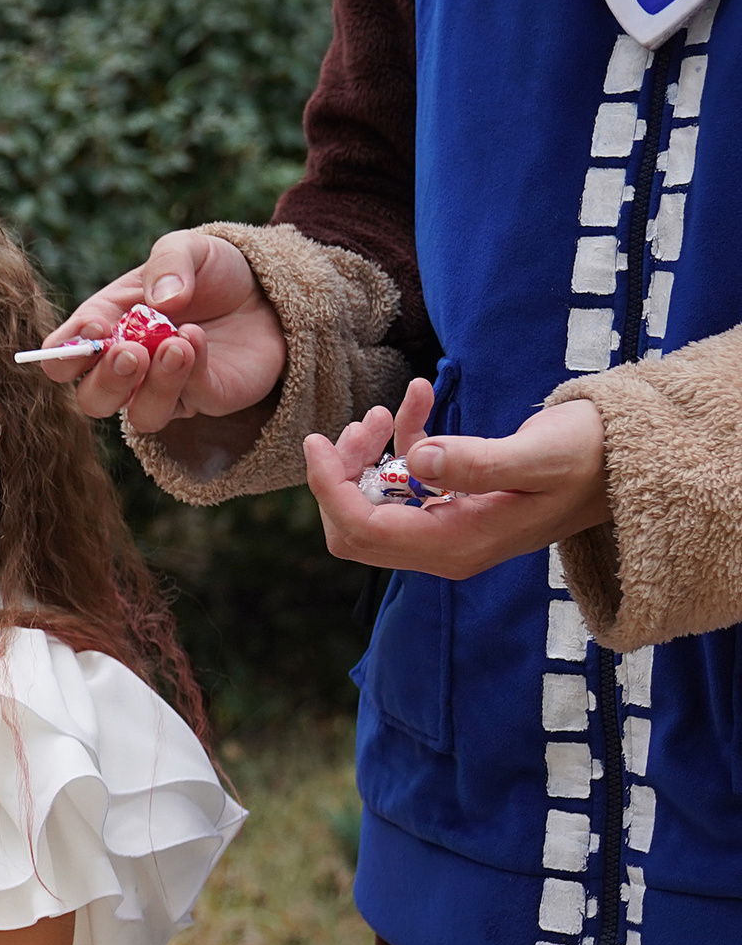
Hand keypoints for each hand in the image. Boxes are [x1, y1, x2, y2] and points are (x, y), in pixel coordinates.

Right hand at [44, 230, 286, 433]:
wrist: (266, 289)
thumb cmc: (212, 270)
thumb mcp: (186, 247)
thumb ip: (168, 263)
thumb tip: (162, 301)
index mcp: (104, 329)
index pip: (63, 358)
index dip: (67, 353)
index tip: (94, 330)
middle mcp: (128, 368)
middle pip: (93, 400)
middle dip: (107, 380)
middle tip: (131, 352)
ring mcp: (165, 389)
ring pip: (140, 415)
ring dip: (153, 386)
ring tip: (175, 345)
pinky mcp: (206, 399)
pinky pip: (191, 401)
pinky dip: (192, 372)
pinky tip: (196, 338)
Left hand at [304, 378, 609, 578]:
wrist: (629, 463)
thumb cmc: (591, 456)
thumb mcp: (540, 454)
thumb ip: (478, 461)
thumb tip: (417, 459)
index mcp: (456, 544)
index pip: (361, 529)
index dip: (327, 488)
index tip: (316, 440)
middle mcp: (444, 548)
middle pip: (354, 526)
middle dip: (343, 473)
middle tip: (366, 421)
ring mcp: (448, 531)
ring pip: (374, 503)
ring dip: (368, 456)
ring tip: (386, 410)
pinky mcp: (455, 508)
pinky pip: (407, 481)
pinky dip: (404, 440)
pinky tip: (421, 395)